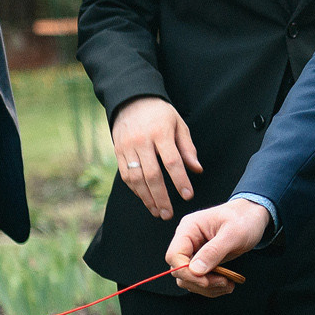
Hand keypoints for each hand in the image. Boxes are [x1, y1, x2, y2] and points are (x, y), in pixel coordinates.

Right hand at [112, 96, 201, 220]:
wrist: (131, 101)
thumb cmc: (160, 114)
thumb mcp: (179, 125)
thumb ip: (187, 148)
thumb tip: (197, 170)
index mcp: (160, 133)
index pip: (172, 161)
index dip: (180, 180)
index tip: (188, 195)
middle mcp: (141, 142)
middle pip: (152, 175)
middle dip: (161, 197)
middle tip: (169, 214)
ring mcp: (127, 148)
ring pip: (136, 179)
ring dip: (147, 198)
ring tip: (157, 212)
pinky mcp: (118, 152)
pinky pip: (126, 175)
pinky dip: (136, 190)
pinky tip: (145, 199)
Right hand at [166, 198, 268, 296]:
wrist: (252, 217)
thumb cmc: (244, 219)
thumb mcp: (233, 234)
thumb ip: (214, 251)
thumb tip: (195, 270)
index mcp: (189, 229)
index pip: (174, 256)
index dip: (186, 272)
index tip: (206, 280)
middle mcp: (187, 241)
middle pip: (179, 271)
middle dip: (200, 282)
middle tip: (224, 282)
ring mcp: (194, 252)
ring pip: (189, 279)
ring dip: (208, 287)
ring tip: (228, 284)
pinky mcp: (203, 262)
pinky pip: (200, 281)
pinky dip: (212, 287)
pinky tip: (228, 283)